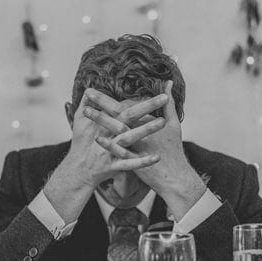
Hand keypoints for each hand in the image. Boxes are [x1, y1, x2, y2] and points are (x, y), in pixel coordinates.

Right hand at [59, 89, 163, 188]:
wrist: (77, 169)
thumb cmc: (81, 144)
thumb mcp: (79, 122)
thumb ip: (84, 105)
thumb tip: (88, 90)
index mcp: (103, 123)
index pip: (121, 106)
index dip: (137, 99)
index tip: (156, 92)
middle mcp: (108, 134)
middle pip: (128, 117)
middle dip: (147, 106)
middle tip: (165, 97)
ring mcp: (110, 150)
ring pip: (129, 138)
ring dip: (146, 130)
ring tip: (164, 122)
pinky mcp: (112, 166)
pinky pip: (129, 164)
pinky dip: (142, 162)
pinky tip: (157, 158)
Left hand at [86, 82, 204, 217]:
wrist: (176, 177)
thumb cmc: (174, 149)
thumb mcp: (174, 124)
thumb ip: (169, 103)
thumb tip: (169, 83)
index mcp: (148, 121)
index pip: (128, 105)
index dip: (112, 98)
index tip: (94, 89)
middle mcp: (142, 131)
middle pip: (120, 113)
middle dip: (103, 102)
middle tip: (88, 93)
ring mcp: (138, 146)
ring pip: (118, 130)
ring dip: (101, 119)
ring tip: (85, 110)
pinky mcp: (135, 161)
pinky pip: (121, 152)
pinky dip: (110, 145)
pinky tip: (97, 138)